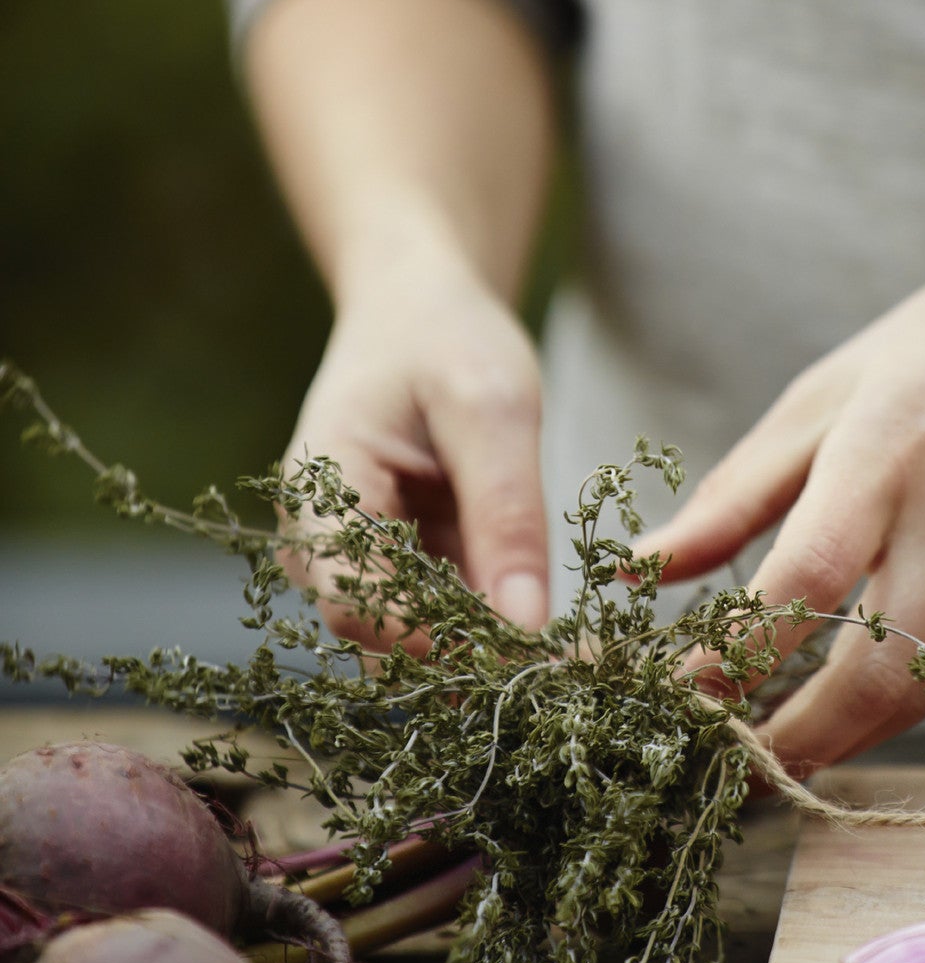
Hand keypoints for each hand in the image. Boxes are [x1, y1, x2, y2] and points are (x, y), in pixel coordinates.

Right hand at [281, 231, 548, 652]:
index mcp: (321, 492)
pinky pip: (432, 611)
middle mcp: (317, 540)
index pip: (358, 608)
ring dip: (482, 638)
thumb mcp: (494, 409)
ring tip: (561, 633)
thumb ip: (507, 514)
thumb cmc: (447, 337)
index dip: (440, 643)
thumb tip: (525, 627)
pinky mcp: (384, 562)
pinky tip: (536, 604)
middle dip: (471, 651)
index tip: (532, 649)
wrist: (417, 308)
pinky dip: (484, 613)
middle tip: (569, 654)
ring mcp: (347, 555)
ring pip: (411, 635)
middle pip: (383, 635)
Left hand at [640, 219, 924, 773]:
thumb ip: (736, 490)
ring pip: (920, 698)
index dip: (736, 654)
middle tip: (728, 759)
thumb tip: (645, 567)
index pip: (805, 581)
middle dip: (794, 741)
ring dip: (843, 740)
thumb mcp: (826, 391)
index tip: (679, 692)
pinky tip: (846, 699)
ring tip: (776, 747)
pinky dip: (893, 701)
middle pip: (874, 676)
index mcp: (884, 453)